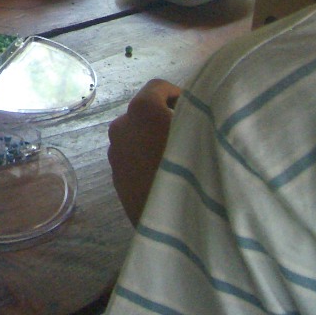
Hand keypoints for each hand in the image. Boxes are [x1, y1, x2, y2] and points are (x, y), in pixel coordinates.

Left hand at [107, 78, 181, 225]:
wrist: (174, 227)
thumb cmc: (193, 173)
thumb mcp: (201, 134)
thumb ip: (194, 113)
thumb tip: (192, 106)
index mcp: (140, 111)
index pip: (157, 87)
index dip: (177, 93)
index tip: (193, 109)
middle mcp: (120, 127)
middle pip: (144, 112)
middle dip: (164, 117)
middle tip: (190, 135)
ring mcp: (114, 154)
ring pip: (136, 136)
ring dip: (154, 139)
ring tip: (180, 159)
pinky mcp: (115, 178)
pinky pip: (132, 158)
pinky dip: (146, 159)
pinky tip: (167, 176)